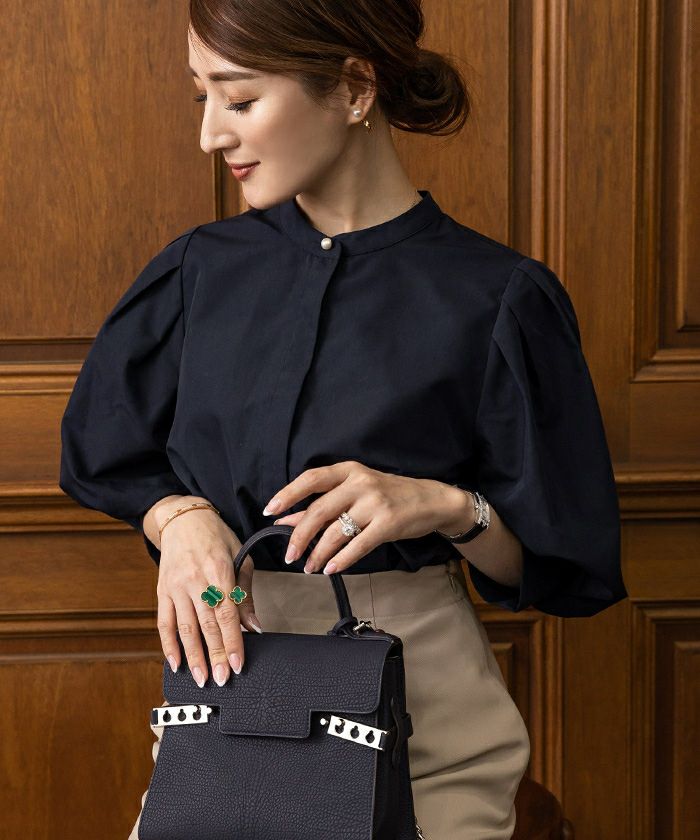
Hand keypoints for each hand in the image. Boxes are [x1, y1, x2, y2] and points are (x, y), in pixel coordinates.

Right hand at [154, 501, 262, 686]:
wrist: (184, 520)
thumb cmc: (217, 538)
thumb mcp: (240, 557)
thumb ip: (245, 593)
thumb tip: (254, 627)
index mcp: (219, 570)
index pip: (227, 613)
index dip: (233, 641)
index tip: (237, 664)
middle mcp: (196, 580)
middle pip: (207, 625)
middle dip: (215, 655)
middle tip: (221, 679)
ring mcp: (176, 586)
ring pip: (185, 628)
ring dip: (194, 656)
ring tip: (202, 677)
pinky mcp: (162, 591)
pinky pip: (165, 622)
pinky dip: (169, 644)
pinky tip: (176, 662)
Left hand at [262, 461, 469, 573]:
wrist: (432, 500)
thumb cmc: (388, 495)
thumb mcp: (355, 493)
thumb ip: (322, 504)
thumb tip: (286, 520)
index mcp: (348, 470)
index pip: (311, 479)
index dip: (288, 495)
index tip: (270, 512)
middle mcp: (360, 483)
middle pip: (319, 510)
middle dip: (299, 536)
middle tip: (289, 555)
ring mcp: (375, 503)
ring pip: (336, 532)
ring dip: (319, 553)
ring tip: (309, 567)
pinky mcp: (388, 523)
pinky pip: (357, 545)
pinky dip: (341, 560)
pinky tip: (330, 569)